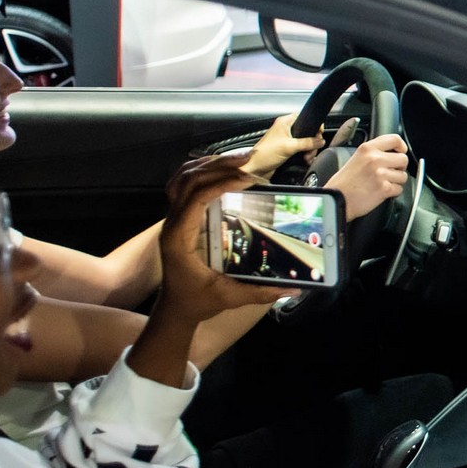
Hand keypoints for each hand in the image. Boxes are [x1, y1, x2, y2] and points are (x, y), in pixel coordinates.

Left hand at [155, 157, 287, 324]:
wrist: (175, 309)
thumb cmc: (197, 302)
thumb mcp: (230, 298)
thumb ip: (261, 292)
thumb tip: (294, 287)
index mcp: (179, 238)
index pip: (195, 198)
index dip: (220, 183)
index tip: (248, 179)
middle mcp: (172, 223)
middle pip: (188, 179)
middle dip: (219, 164)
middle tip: (250, 158)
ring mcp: (173, 218)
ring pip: (183, 177)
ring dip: (211, 163)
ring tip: (240, 159)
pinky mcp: (180, 217)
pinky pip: (184, 184)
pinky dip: (203, 170)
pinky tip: (224, 168)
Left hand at [239, 113, 326, 176]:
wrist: (256, 169)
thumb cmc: (265, 154)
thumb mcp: (289, 146)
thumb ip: (307, 143)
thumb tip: (320, 141)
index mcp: (285, 123)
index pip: (305, 118)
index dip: (314, 125)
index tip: (318, 134)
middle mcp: (286, 130)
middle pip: (308, 132)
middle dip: (312, 142)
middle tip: (311, 150)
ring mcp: (287, 140)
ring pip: (306, 142)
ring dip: (309, 150)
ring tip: (307, 157)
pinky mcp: (287, 150)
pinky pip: (301, 150)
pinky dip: (305, 155)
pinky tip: (306, 160)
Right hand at [325, 132, 408, 220]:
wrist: (336, 199)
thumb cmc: (344, 182)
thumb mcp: (356, 157)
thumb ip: (373, 152)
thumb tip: (392, 152)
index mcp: (367, 148)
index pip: (395, 139)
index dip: (401, 146)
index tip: (401, 151)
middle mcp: (375, 159)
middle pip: (403, 159)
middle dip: (399, 167)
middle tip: (390, 172)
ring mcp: (380, 174)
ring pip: (403, 175)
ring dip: (396, 181)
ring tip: (383, 183)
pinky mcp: (384, 188)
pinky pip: (399, 189)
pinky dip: (393, 192)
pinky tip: (382, 191)